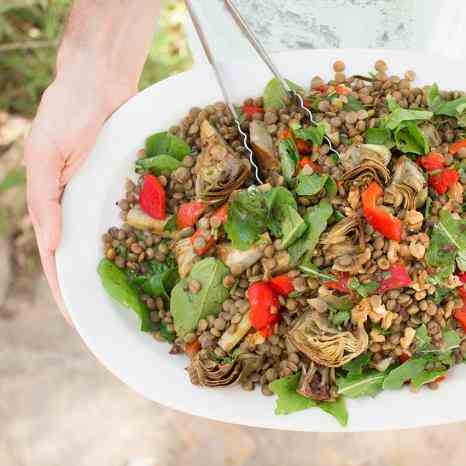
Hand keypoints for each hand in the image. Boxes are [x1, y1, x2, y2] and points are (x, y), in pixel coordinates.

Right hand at [25, 69, 135, 317]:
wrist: (100, 83)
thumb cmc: (67, 113)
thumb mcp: (47, 154)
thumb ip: (46, 198)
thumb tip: (53, 244)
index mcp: (51, 204)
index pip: (55, 257)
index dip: (63, 290)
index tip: (77, 320)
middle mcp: (74, 206)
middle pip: (81, 256)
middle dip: (90, 287)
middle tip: (108, 319)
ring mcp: (97, 197)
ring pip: (104, 242)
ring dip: (113, 268)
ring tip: (129, 298)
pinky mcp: (119, 185)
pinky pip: (126, 218)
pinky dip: (132, 238)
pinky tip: (145, 257)